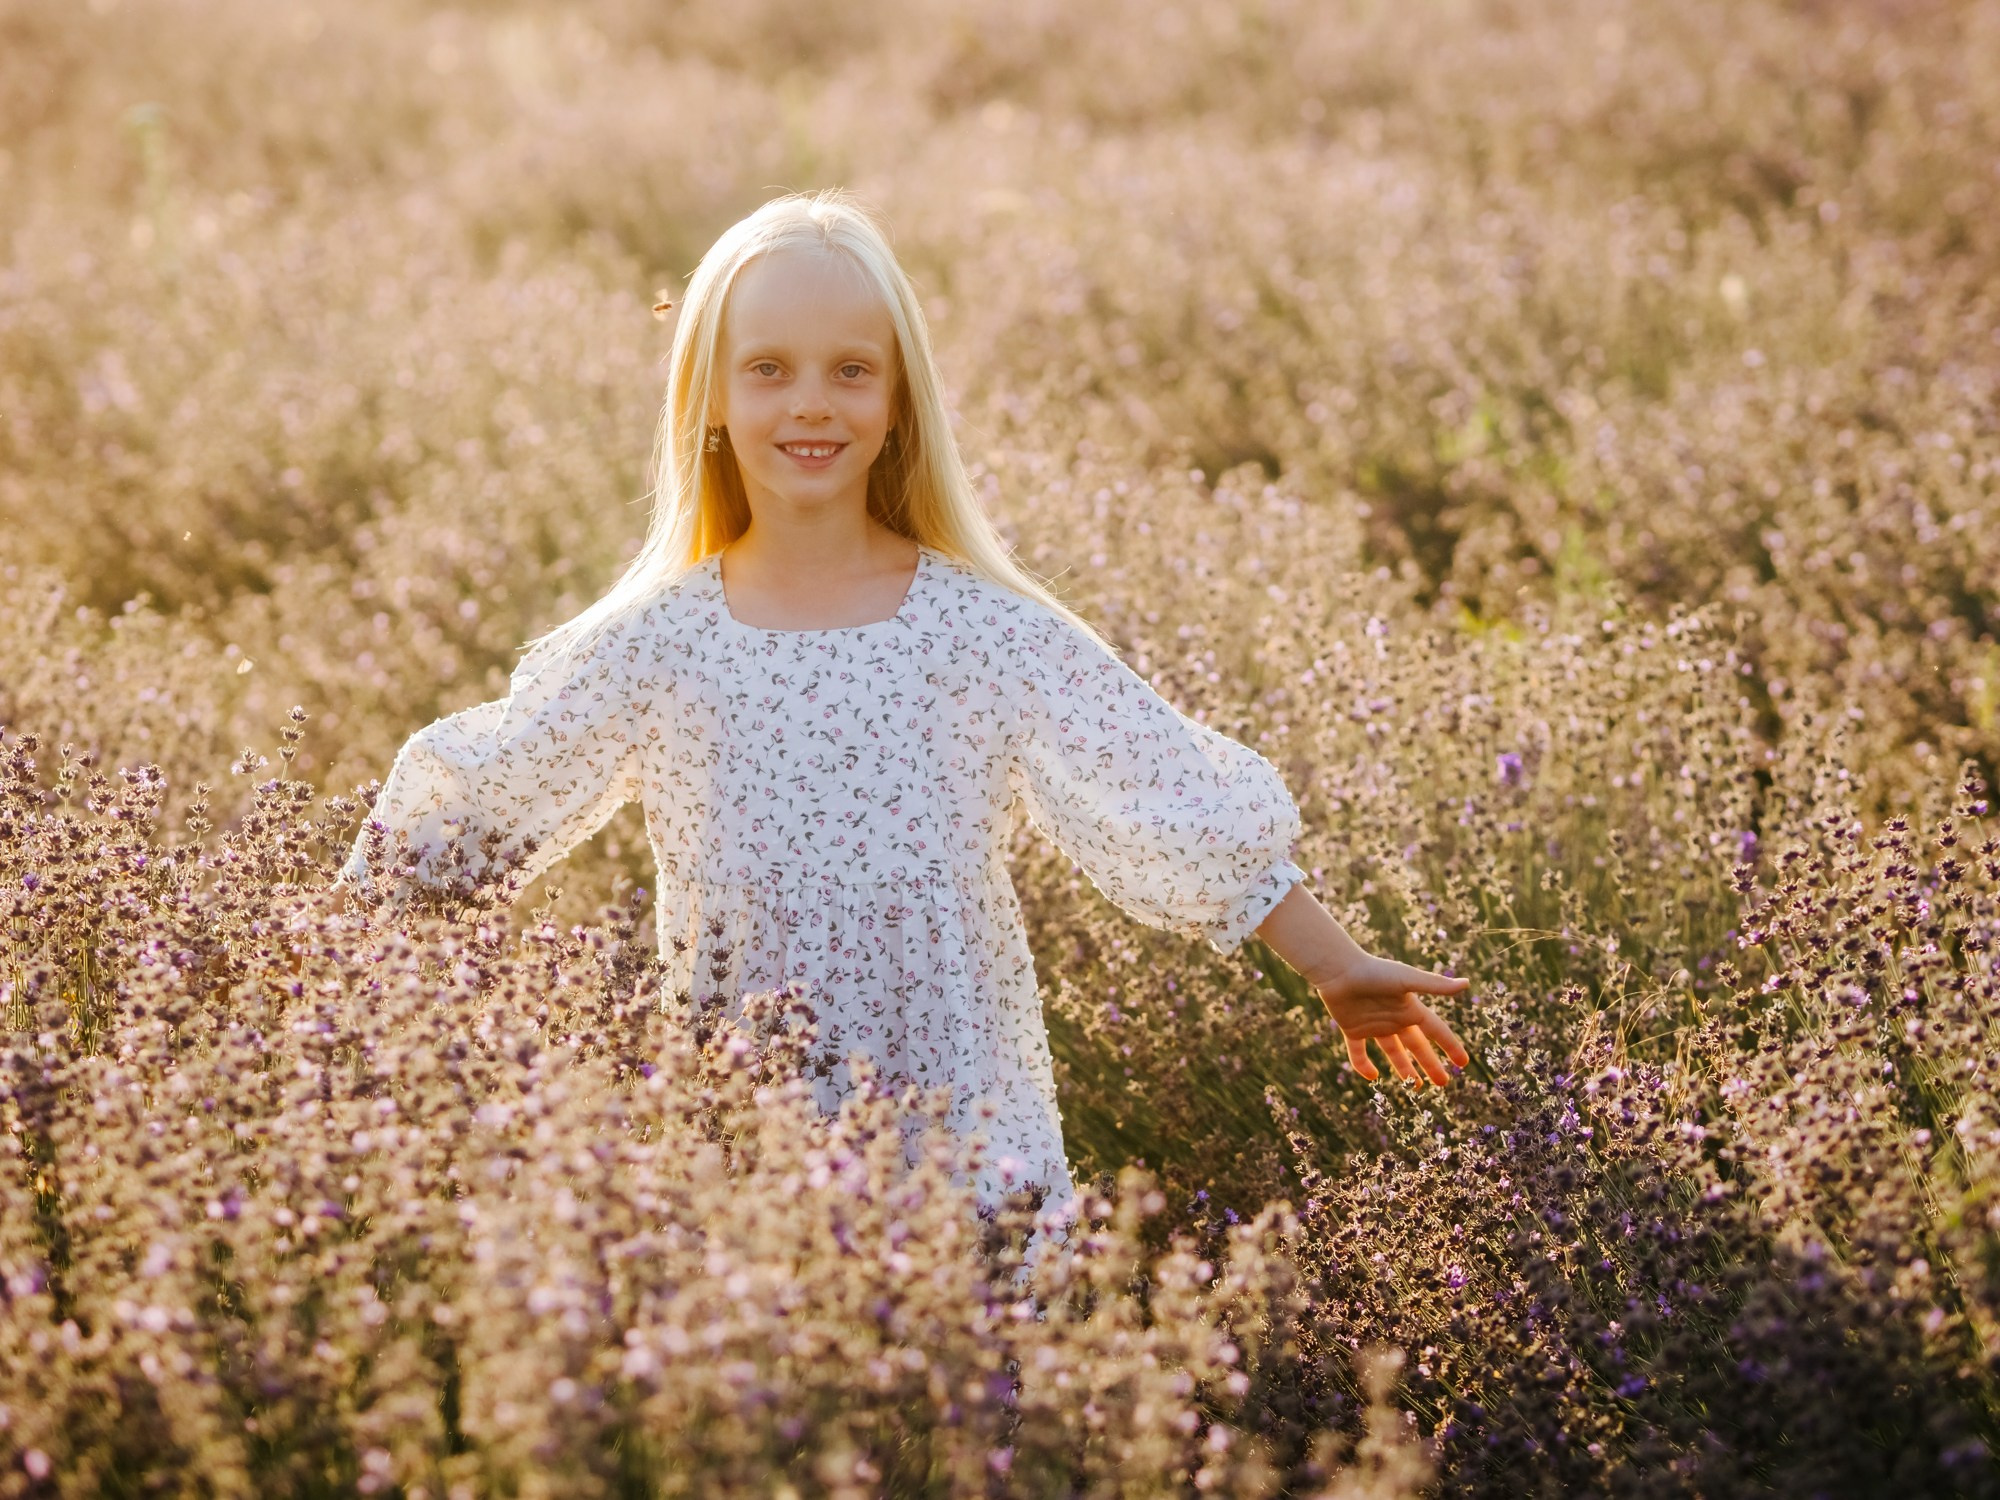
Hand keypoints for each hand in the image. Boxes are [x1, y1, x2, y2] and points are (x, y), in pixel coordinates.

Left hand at [1312, 954, 1471, 1087]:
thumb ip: (1435, 986)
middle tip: (1443, 1083)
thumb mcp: (1408, 980)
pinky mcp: (1352, 1029)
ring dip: (1404, 1068)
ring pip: (1393, 1052)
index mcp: (1410, 1008)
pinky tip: (1372, 1077)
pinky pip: (1358, 1052)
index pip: (1436, 1030)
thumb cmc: (1374, 972)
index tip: (1463, 1063)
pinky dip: (1363, 1065)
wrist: (1339, 970)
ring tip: (1416, 1087)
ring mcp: (1374, 1025)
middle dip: (1430, 1064)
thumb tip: (1467, 984)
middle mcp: (1394, 1018)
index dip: (1450, 1045)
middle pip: (1417, 1045)